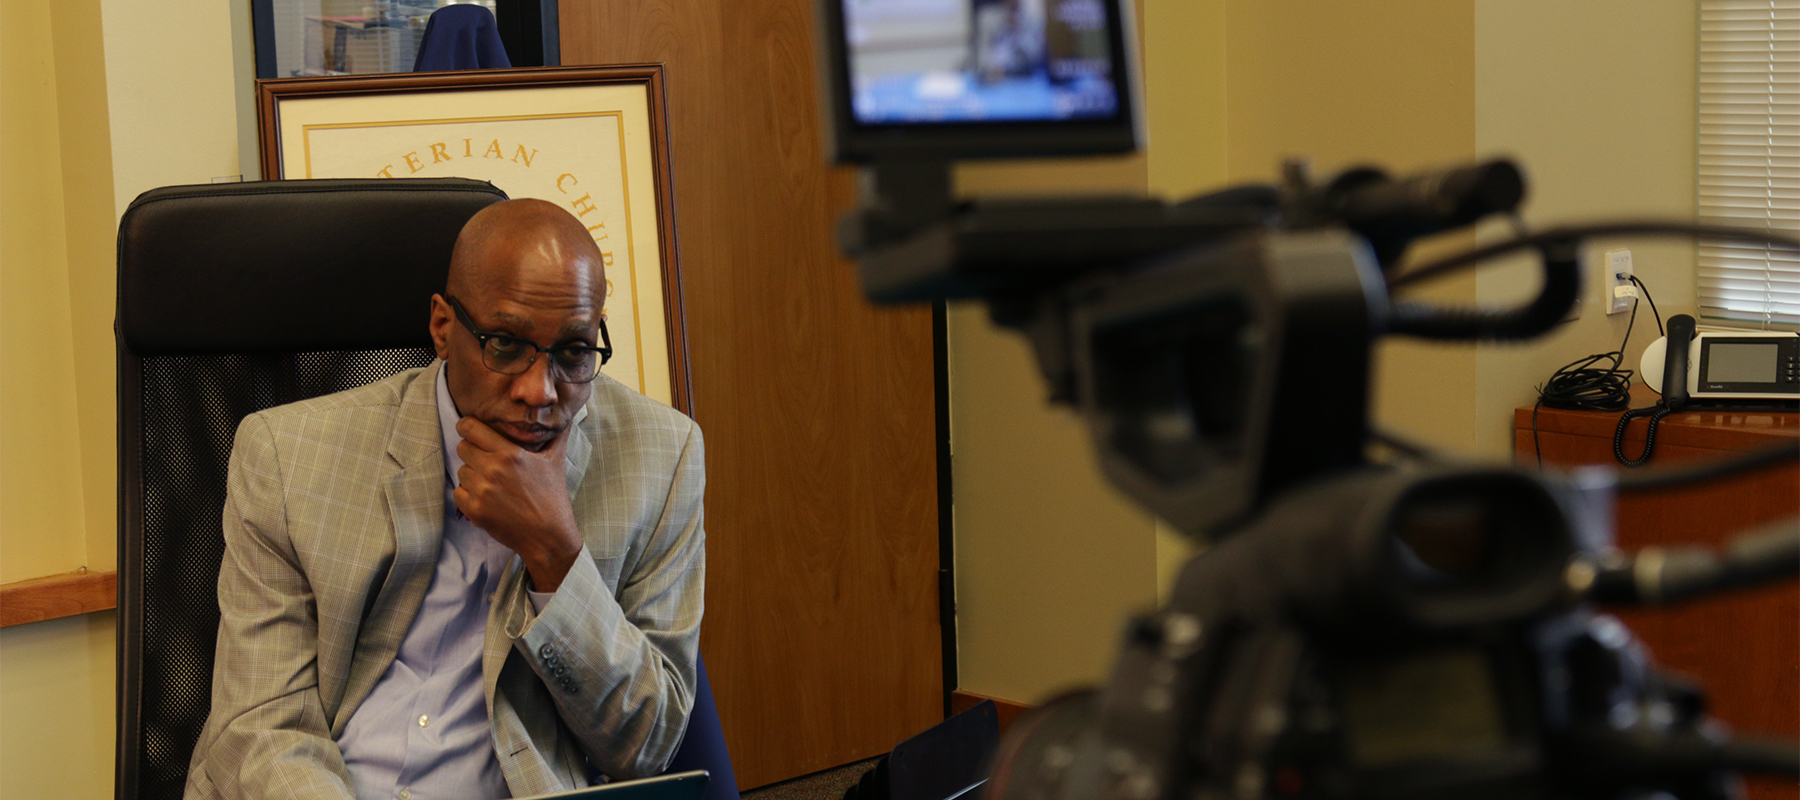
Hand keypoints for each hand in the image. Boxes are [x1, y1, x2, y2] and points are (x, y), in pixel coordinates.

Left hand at [454, 417, 583, 591]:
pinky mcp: (474, 509)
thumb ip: (557, 435)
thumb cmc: (552, 497)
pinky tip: (486, 499)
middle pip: (462, 447)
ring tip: (492, 483)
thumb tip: (565, 415)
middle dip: (472, 451)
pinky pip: (458, 492)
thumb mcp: (555, 461)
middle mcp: (492, 469)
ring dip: (472, 475)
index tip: (471, 430)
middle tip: (486, 460)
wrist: (547, 535)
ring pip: (461, 471)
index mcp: (509, 453)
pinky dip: (468, 495)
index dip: (467, 426)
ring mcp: (481, 490)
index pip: (470, 428)